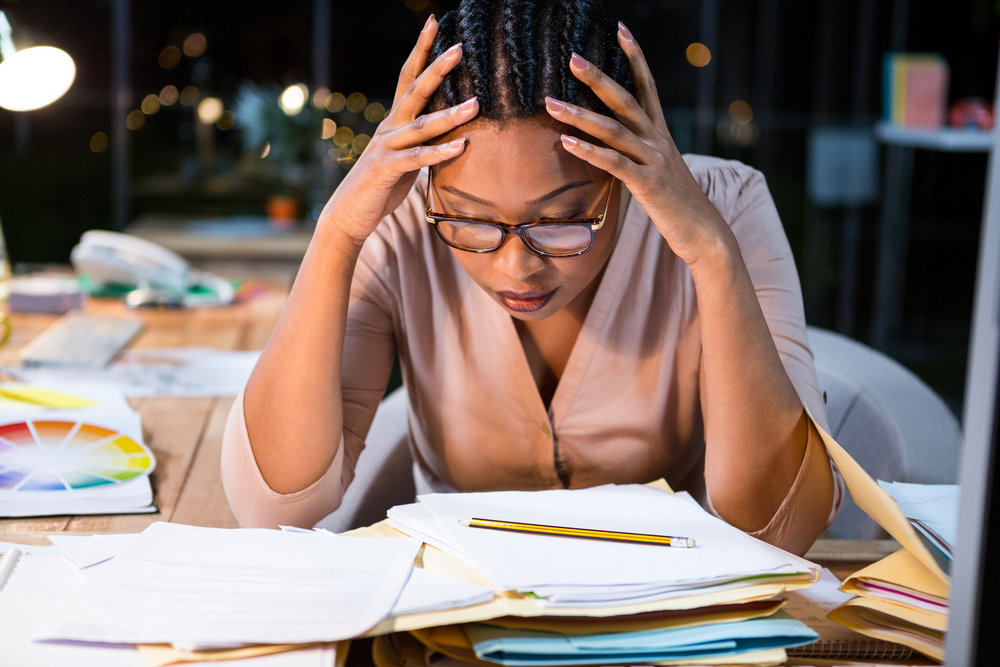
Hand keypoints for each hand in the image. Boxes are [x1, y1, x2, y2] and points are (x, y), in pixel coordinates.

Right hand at [319, 15, 478, 247]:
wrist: (351, 212)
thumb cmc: (383, 185)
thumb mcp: (407, 157)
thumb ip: (425, 141)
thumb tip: (456, 133)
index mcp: (395, 120)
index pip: (409, 76)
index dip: (421, 50)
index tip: (435, 23)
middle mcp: (390, 127)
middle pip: (415, 90)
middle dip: (437, 68)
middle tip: (459, 47)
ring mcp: (387, 146)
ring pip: (421, 125)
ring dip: (450, 114)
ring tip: (476, 104)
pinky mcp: (387, 169)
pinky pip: (417, 158)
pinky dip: (440, 152)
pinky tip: (461, 146)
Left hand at [544, 24, 731, 267]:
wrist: (705, 233)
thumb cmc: (676, 205)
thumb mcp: (658, 172)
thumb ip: (638, 154)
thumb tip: (611, 147)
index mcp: (661, 134)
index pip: (648, 86)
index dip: (636, 56)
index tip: (620, 29)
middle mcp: (658, 141)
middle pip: (625, 100)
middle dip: (598, 78)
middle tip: (572, 57)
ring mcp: (654, 161)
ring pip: (613, 130)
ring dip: (579, 115)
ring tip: (551, 103)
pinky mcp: (648, 185)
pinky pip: (614, 163)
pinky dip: (589, 151)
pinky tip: (566, 142)